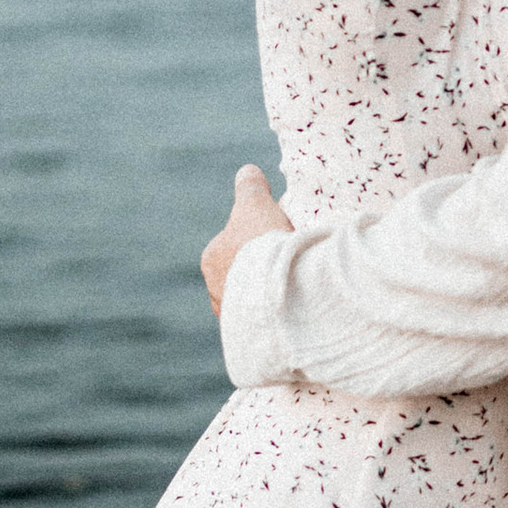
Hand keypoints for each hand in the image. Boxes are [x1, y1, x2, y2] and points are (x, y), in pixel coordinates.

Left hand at [201, 163, 290, 315]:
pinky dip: (277, 314)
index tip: (280, 238)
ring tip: (295, 286)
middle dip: (262, 270)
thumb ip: (250, 187)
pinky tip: (294, 307)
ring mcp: (232, 316)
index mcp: (211, 258)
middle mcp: (215, 290)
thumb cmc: (262, 244)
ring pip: (253, 299)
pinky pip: (264, 321)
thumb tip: (247, 171)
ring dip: (269, 294)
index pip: (234, 244)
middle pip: (243, 273)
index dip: (259, 239)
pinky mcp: (249, 336)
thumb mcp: (257, 205)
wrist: (277, 290)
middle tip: (290, 263)